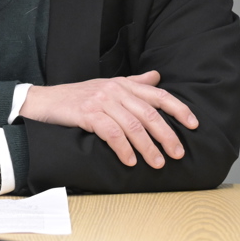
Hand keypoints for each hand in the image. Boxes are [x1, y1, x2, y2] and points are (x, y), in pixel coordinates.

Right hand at [20, 71, 196, 167]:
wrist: (45, 101)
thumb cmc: (78, 97)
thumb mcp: (108, 86)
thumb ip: (134, 83)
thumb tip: (157, 78)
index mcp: (124, 84)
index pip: (158, 95)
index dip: (179, 109)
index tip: (194, 124)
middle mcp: (116, 90)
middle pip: (149, 113)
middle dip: (167, 135)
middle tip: (178, 153)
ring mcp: (102, 101)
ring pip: (133, 125)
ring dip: (147, 147)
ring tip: (157, 163)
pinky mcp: (88, 114)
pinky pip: (111, 133)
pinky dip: (123, 149)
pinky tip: (129, 161)